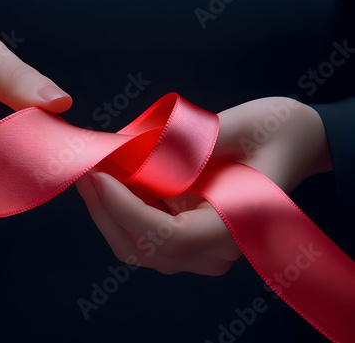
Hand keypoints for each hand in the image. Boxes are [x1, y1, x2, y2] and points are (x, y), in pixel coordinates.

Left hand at [76, 97, 331, 274]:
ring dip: (109, 210)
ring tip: (94, 171)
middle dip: (106, 210)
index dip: (126, 210)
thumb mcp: (237, 127)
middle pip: (144, 249)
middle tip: (84, 170)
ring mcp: (202, 249)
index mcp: (237, 227)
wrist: (294, 143)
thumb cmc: (276, 131)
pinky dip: (122, 209)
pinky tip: (113, 180)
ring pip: (138, 246)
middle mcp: (217, 250)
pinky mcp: (190, 238)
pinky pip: (144, 234)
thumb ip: (184, 144)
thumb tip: (125, 150)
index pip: (168, 237)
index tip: (98, 176)